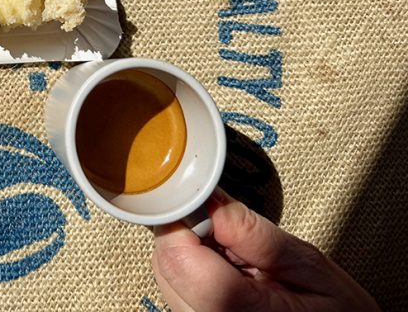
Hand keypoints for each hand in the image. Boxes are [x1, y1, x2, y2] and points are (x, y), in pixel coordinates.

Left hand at [152, 189, 378, 310]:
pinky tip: (228, 276)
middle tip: (233, 241)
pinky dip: (193, 274)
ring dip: (190, 256)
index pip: (177, 256)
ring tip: (237, 263)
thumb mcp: (306, 263)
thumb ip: (251, 232)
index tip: (206, 207)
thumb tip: (207, 200)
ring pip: (165, 276)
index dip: (186, 221)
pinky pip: (175, 290)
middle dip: (189, 238)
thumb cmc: (335, 311)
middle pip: (165, 265)